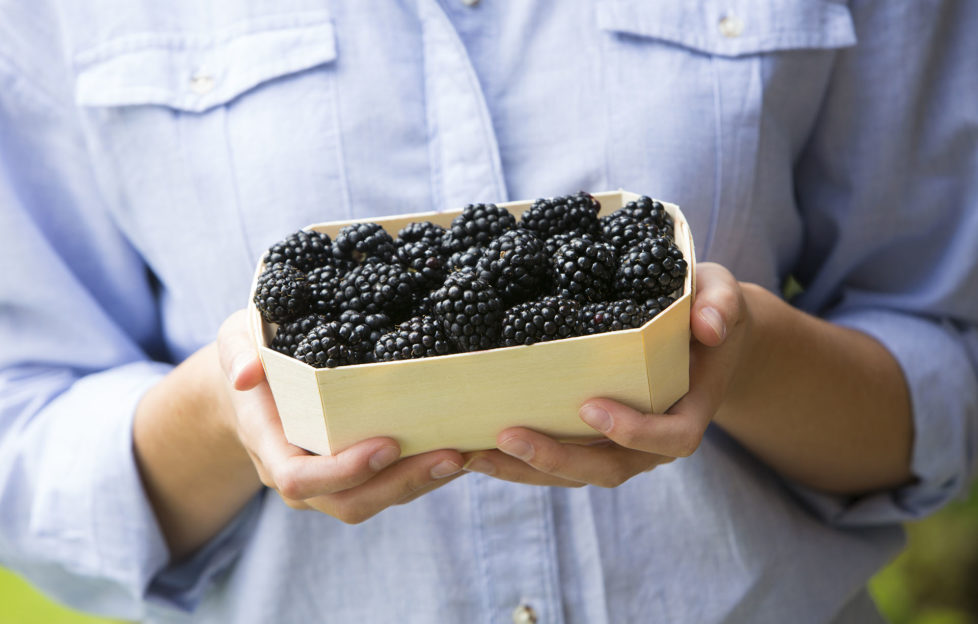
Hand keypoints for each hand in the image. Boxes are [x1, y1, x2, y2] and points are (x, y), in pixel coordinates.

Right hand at [217, 310, 464, 522]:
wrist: (256, 384)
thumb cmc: (254, 353)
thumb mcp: (237, 340)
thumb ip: (238, 352)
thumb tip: (246, 374)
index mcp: (269, 445)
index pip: (300, 479)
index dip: (344, 471)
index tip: (388, 444)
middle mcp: (299, 473)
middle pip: (349, 502)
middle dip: (402, 484)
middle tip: (452, 454)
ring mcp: (328, 481)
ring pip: (376, 500)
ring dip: (423, 483)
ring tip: (467, 454)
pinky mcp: (356, 475)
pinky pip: (391, 487)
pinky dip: (426, 474)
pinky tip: (463, 450)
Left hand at [462, 262, 751, 486]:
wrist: (699, 333)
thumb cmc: (705, 308)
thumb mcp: (721, 294)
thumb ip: (720, 304)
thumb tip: (709, 325)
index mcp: (689, 410)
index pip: (670, 438)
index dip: (633, 432)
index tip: (590, 407)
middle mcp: (654, 440)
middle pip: (611, 468)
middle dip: (558, 458)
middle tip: (509, 436)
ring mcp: (622, 447)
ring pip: (577, 474)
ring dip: (526, 470)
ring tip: (475, 455)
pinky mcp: (593, 441)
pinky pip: (559, 460)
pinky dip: (519, 461)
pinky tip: (476, 449)